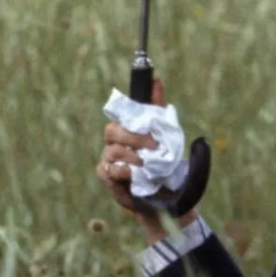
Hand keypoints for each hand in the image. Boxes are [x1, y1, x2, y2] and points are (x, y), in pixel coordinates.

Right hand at [96, 79, 197, 241]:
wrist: (166, 198)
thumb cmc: (165, 164)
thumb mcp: (167, 135)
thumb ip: (159, 110)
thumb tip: (158, 79)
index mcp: (128, 128)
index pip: (122, 111)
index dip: (129, 107)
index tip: (142, 111)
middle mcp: (116, 141)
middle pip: (112, 130)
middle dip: (134, 137)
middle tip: (154, 146)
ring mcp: (109, 158)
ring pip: (112, 150)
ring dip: (132, 156)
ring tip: (148, 164)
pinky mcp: (108, 176)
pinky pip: (109, 168)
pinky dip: (123, 170)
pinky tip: (135, 174)